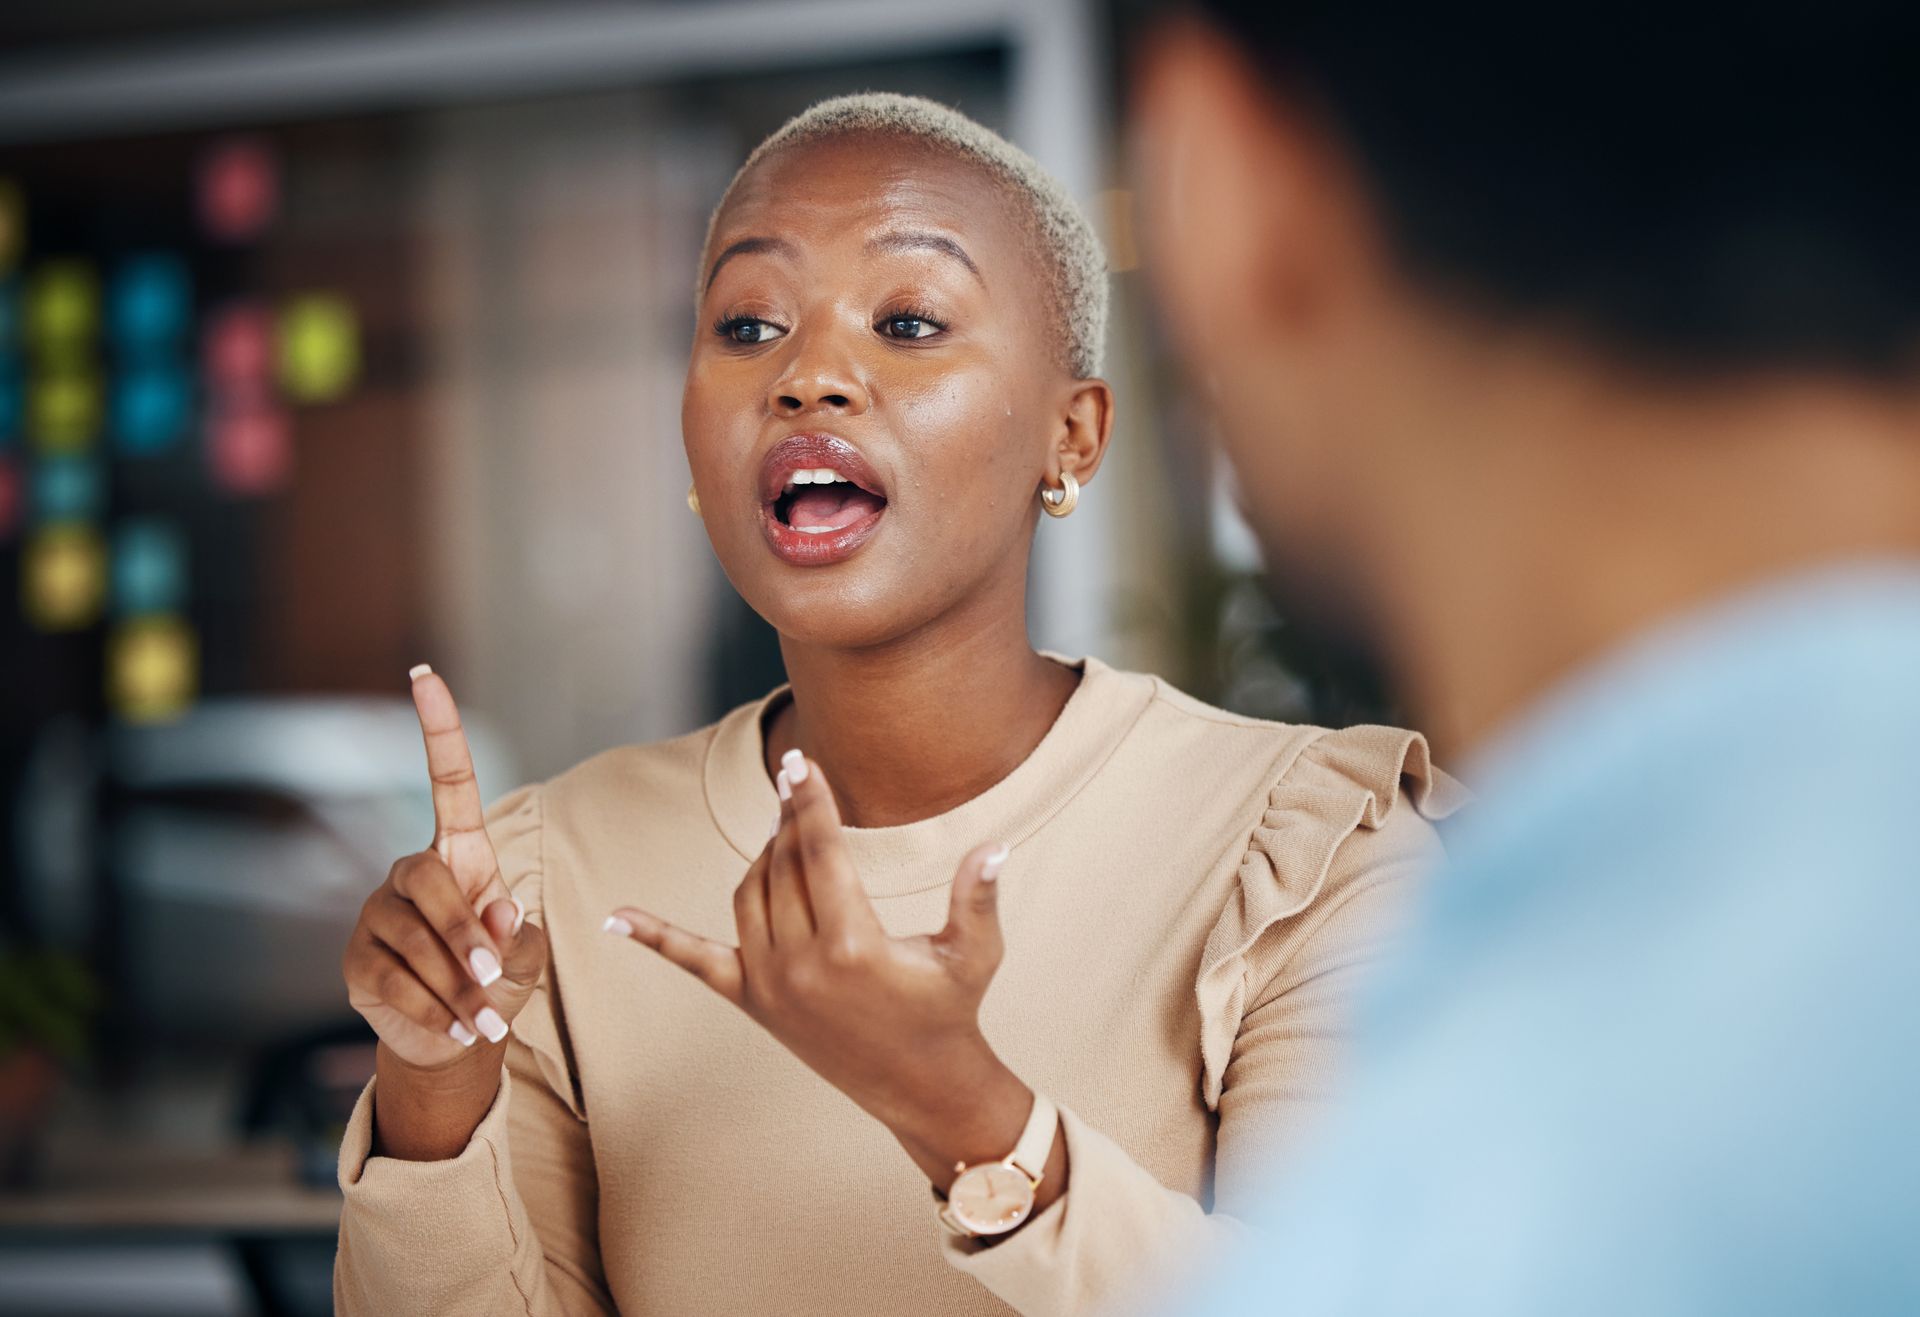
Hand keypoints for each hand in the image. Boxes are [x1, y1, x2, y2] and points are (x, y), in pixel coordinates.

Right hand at [343, 668, 546, 1070]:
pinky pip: (391, 980)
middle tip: (495, 978)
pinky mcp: (356, 961)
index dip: (438, 729)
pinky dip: (431, 1010)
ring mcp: (375, 915)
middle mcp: (410, 874)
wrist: (455, 1035)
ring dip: (454, 985)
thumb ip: (518, 935)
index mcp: (459, 854)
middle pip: (426, 880)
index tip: (424, 674)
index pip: (447, 781)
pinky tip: (457, 1029)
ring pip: (409, 939)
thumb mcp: (525, 956)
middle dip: (463, 933)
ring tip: (486, 1020)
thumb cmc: (498, 978)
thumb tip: (498, 913)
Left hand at [608, 751, 1052, 1197]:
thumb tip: (995, 845)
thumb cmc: (951, 1008)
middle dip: (794, 820)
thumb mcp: (973, 952)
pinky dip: (654, 938)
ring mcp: (769, 985)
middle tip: (805, 787)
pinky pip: (695, 963)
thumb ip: (978, 897)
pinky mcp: (751, 1002)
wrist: (921, 1084)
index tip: (800, 761)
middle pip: (783, 865)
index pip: (820, 852)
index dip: (811, 801)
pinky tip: (615, 919)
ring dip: (765, 855)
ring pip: (749, 893)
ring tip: (791, 833)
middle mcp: (801, 965)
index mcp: (853, 944)